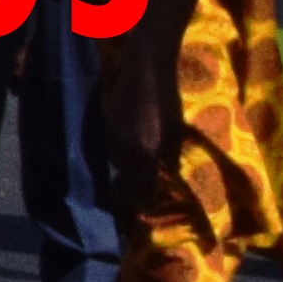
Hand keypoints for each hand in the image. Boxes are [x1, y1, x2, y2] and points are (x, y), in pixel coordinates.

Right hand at [89, 36, 180, 220]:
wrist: (144, 72)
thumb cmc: (167, 102)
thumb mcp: (175, 133)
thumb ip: (170, 158)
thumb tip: (168, 176)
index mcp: (142, 156)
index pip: (141, 191)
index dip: (146, 203)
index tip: (152, 209)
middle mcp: (123, 152)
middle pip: (126, 183)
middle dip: (134, 193)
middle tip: (145, 196)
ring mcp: (112, 140)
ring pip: (117, 168)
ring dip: (127, 176)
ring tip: (138, 178)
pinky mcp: (107, 128)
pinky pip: (112, 153)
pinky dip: (122, 159)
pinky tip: (131, 154)